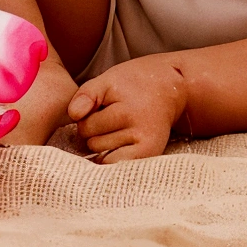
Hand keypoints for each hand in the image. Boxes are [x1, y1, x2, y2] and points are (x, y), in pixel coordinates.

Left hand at [66, 56, 188, 162]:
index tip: (101, 107)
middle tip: (112, 117)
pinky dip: (113, 158)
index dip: (88, 116)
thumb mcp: (107, 80)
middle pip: (93, 144)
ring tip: (119, 128)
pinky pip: (118, 166)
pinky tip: (119, 145)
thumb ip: (86, 94)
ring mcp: (147, 148)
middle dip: (96, 131)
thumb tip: (74, 115)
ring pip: (103, 157)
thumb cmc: (134, 83)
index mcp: (126, 111)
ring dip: (105, 145)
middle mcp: (139, 131)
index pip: (85, 126)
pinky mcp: (151, 156)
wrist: (172, 87)